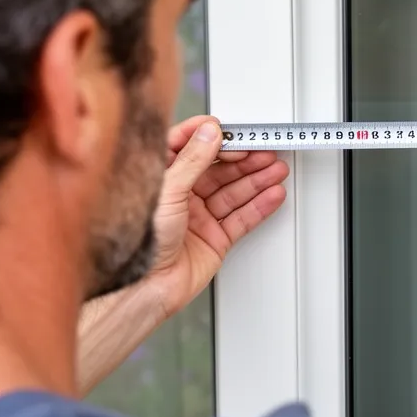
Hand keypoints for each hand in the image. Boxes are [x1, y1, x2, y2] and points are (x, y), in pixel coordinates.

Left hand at [146, 115, 287, 317]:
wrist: (145, 288)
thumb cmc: (140, 243)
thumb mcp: (166, 190)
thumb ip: (192, 160)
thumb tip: (208, 133)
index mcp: (162, 178)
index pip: (189, 148)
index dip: (210, 137)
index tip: (230, 129)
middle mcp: (181, 196)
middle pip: (219, 169)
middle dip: (243, 159)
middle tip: (264, 150)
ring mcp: (199, 218)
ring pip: (234, 192)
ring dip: (257, 179)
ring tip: (276, 169)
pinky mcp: (215, 239)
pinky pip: (241, 218)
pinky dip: (259, 206)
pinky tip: (272, 194)